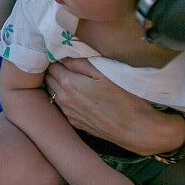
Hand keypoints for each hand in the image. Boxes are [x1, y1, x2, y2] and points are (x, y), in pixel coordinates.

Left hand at [45, 58, 172, 154]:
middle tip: (67, 64)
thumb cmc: (125, 98)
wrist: (136, 129)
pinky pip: (61, 106)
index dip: (56, 58)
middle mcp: (64, 99)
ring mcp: (68, 113)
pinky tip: (77, 95)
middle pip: (48, 79)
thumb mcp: (105, 73)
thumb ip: (81, 63)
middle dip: (54, 70)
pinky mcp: (75, 123)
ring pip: (53, 92)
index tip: (64, 55)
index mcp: (69, 83)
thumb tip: (64, 56)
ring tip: (72, 77)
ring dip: (57, 84)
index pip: (51, 65)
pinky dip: (64, 97)